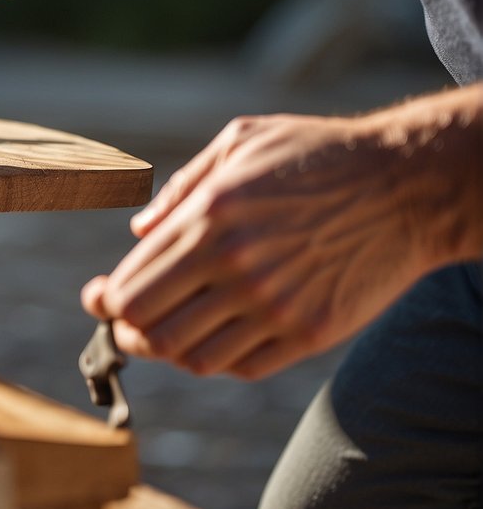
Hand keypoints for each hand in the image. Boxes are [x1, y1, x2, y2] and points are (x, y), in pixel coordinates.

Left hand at [81, 99, 479, 379]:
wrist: (408, 184)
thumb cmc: (317, 154)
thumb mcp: (241, 141)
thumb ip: (182, 188)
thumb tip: (138, 232)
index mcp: (210, 217)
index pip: (131, 287)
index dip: (104, 301)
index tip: (99, 298)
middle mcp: (237, 266)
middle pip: (151, 329)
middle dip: (126, 329)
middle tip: (125, 322)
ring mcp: (276, 305)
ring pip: (192, 358)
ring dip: (167, 350)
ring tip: (163, 331)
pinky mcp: (311, 332)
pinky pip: (242, 367)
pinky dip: (215, 359)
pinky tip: (211, 335)